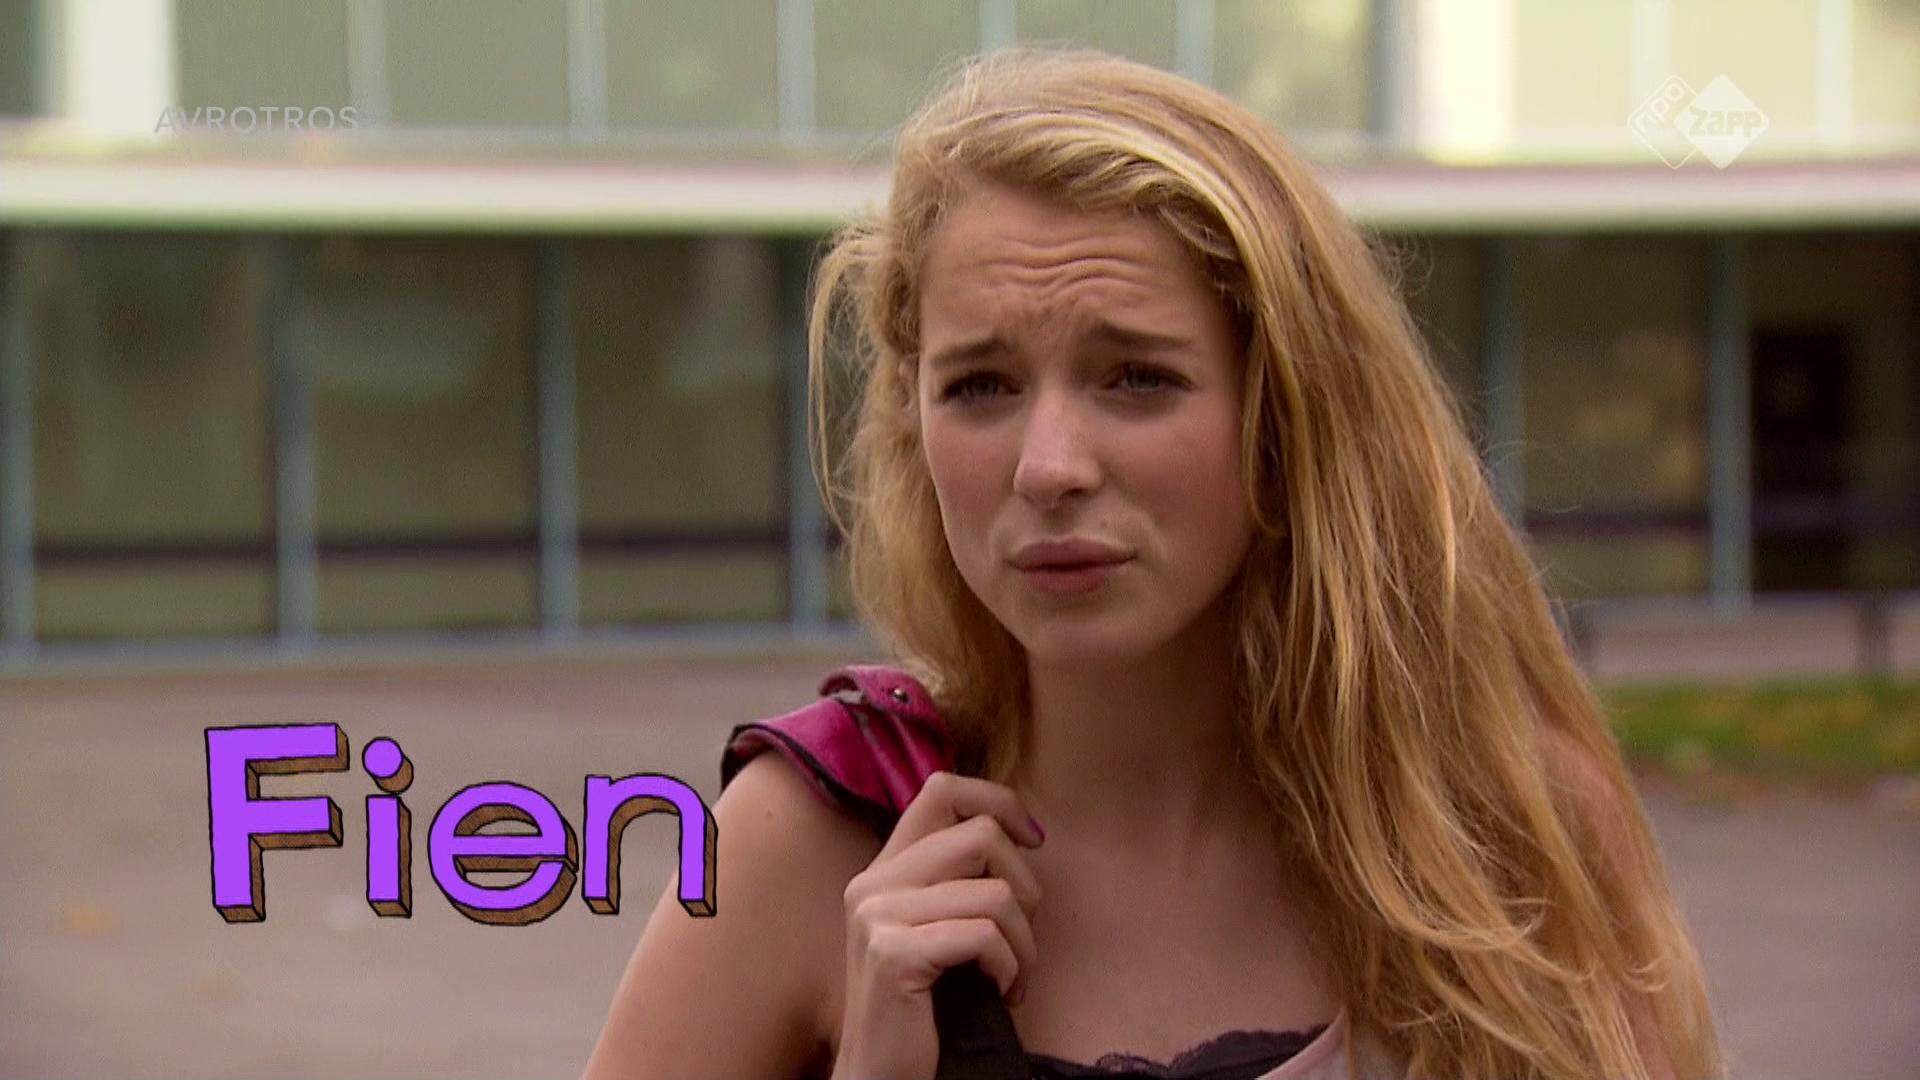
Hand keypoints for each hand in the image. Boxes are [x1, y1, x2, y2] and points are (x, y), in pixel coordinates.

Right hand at [829, 771, 1045, 1079]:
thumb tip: (1018, 834)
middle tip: (1023, 936)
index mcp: (884, 869)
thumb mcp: (934, 929)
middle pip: (980, 834)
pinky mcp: (893, 953)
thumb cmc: (925, 1007)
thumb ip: (954, 880)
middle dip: (1025, 886)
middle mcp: (873, 883)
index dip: (1000, 801)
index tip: (1032, 840)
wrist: (881, 1075)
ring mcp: (877, 916)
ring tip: (1014, 975)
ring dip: (1025, 942)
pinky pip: (986, 935)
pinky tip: (1001, 992)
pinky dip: (1011, 967)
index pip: (942, 790)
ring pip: (994, 892)